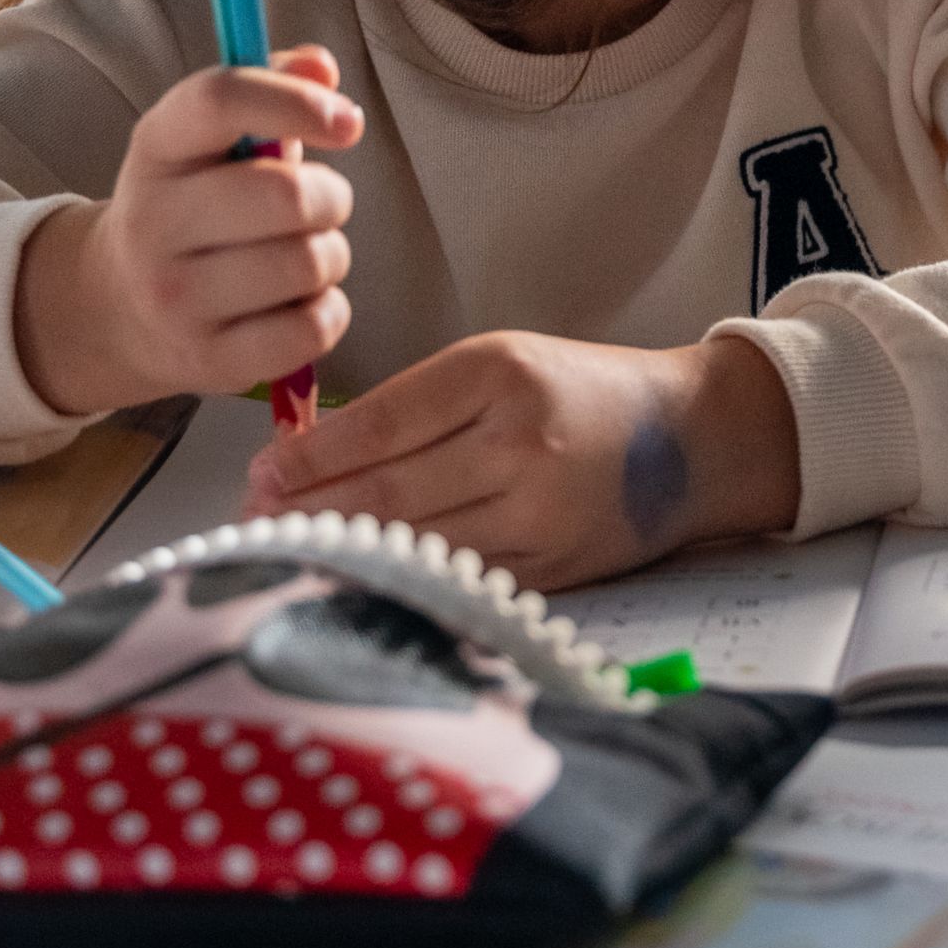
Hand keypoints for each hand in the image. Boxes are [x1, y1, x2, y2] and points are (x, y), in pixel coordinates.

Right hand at [16, 46, 359, 416]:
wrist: (116, 306)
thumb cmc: (193, 205)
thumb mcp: (210, 138)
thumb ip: (271, 89)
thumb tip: (323, 70)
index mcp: (157, 146)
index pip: (219, 100)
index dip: (294, 102)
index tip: (347, 122)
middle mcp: (155, 221)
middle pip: (284, 195)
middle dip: (330, 195)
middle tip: (321, 204)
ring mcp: (176, 299)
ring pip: (307, 263)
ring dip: (330, 254)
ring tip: (303, 253)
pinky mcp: (208, 360)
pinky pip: (313, 327)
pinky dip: (327, 310)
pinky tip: (299, 302)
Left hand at [242, 330, 800, 590]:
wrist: (692, 440)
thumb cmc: (583, 393)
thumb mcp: (502, 365)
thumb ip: (416, 406)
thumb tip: (314, 453)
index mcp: (500, 375)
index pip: (379, 425)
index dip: (310, 457)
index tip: (261, 472)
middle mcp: (517, 444)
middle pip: (386, 493)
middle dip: (309, 511)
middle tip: (254, 519)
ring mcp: (536, 513)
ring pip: (412, 545)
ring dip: (340, 552)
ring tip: (287, 550)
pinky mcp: (550, 569)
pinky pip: (454, 581)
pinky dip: (397, 582)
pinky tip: (356, 578)